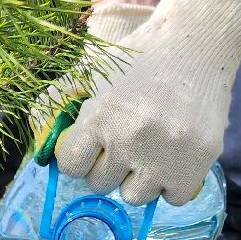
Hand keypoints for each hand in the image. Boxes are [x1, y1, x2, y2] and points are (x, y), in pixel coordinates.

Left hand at [53, 0, 240, 205]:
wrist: (199, 42)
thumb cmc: (143, 55)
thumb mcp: (97, 70)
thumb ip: (66, 101)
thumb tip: (41, 138)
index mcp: (102, 115)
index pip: (71, 166)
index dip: (81, 156)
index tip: (93, 146)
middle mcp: (131, 138)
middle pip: (101, 184)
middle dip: (109, 166)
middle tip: (126, 143)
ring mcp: (166, 153)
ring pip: (135, 196)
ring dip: (139, 179)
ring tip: (151, 151)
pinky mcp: (198, 160)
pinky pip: (172, 197)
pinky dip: (171, 183)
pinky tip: (173, 158)